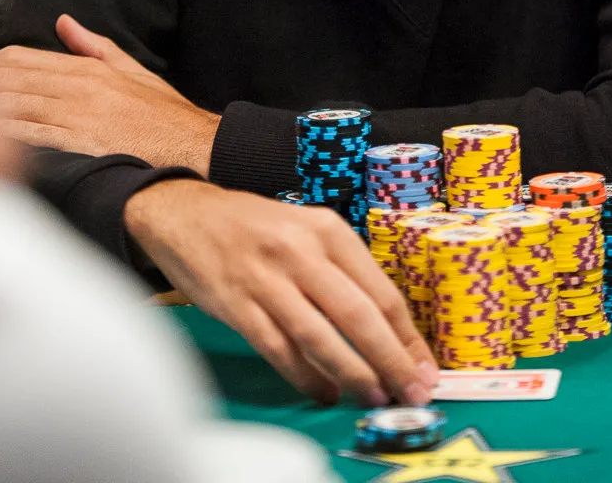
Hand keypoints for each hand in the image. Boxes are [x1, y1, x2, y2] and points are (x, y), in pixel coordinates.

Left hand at [0, 16, 220, 174]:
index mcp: (88, 69)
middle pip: (10, 80)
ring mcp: (80, 116)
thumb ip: (94, 47)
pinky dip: (2, 135)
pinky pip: (31, 136)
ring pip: (14, 106)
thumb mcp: (132, 70)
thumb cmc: (164, 116)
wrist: (194, 145)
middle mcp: (80, 88)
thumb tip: (65, 21)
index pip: (21, 59)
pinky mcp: (82, 144)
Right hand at [125, 179, 437, 406]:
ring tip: (373, 397)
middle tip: (411, 392)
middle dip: (391, 361)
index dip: (408, 337)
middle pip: (359, 316)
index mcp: (327, 228)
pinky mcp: (237, 305)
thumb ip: (341, 270)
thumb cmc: (255, 227)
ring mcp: (267, 279)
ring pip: (321, 338)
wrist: (187, 214)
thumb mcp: (306, 229)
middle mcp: (301, 251)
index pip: (381, 290)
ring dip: (353, 374)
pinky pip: (280, 350)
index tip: (424, 367)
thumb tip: (387, 329)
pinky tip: (324, 391)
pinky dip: (306, 377)